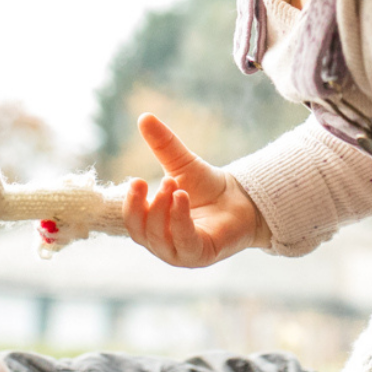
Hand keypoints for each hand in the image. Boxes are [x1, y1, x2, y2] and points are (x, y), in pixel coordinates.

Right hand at [121, 112, 265, 266]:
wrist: (242, 199)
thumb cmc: (207, 187)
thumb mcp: (182, 164)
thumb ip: (163, 145)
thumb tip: (144, 116)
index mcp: (152, 224)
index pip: (132, 221)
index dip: (130, 203)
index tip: (136, 180)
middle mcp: (162, 242)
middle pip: (141, 232)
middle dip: (142, 207)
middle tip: (149, 181)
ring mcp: (180, 252)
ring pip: (159, 238)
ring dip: (161, 211)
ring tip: (172, 184)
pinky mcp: (199, 256)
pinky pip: (183, 242)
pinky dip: (179, 220)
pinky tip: (181, 197)